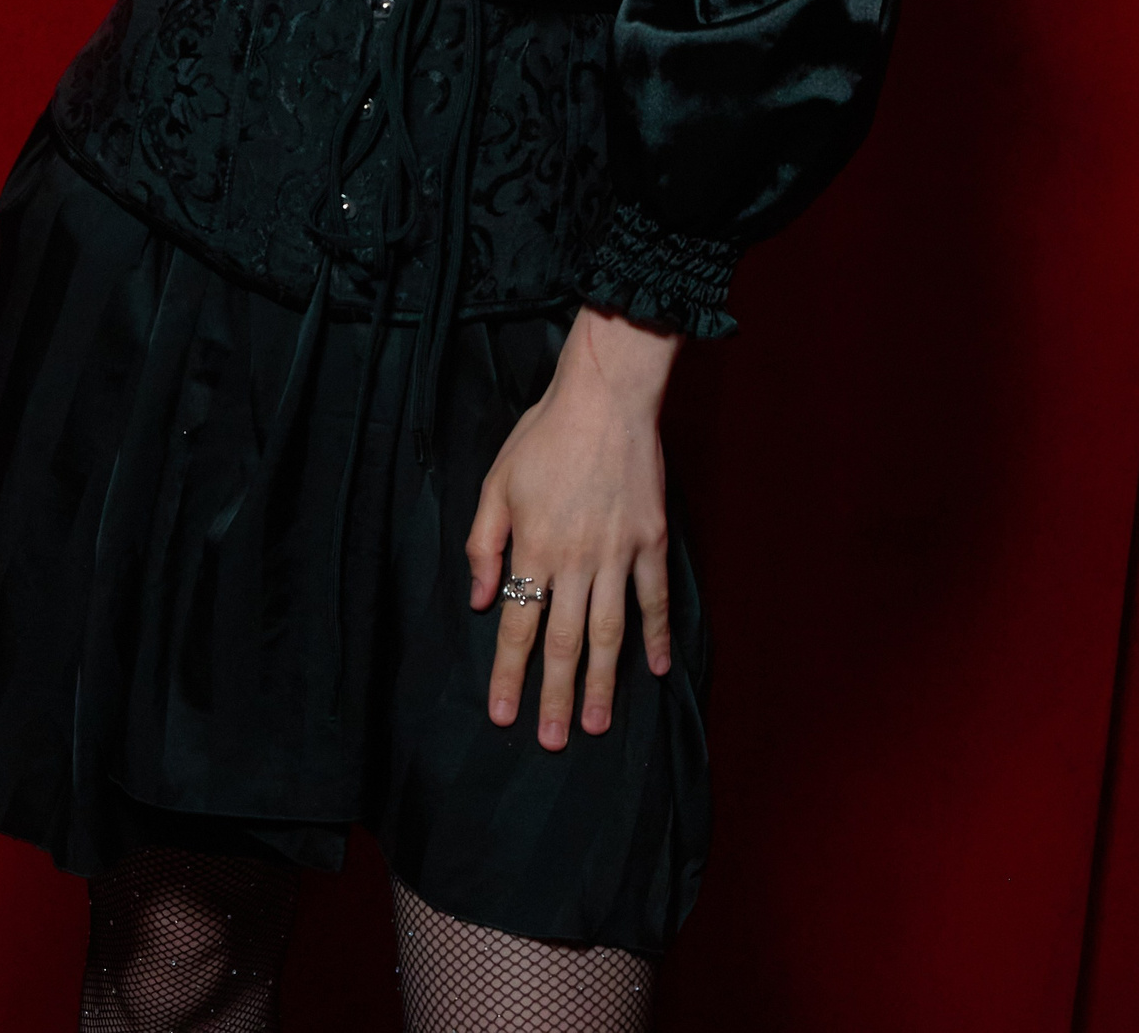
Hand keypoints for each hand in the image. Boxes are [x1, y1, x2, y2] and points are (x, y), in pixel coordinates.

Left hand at [465, 304, 682, 749]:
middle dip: (554, 696)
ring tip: (596, 724)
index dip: (509, 674)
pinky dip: (656, 635)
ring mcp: (618, 553)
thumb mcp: (497, 482)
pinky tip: (654, 669)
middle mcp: (576, 560)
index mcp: (535, 548)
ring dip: (602, 681)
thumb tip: (482, 599)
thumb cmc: (545, 435)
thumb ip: (484, 543)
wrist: (606, 397)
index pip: (519, 626)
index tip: (503, 715)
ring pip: (609, 631)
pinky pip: (654, 598)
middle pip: (564, 641)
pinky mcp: (651, 541)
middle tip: (552, 742)